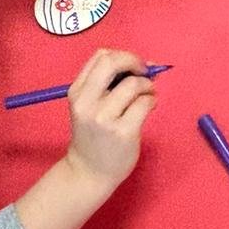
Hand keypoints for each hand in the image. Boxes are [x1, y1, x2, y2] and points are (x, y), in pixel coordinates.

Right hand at [63, 49, 157, 192]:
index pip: (101, 56)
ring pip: (133, 84)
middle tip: (145, 73)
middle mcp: (87, 102)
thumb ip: (110, 84)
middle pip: (113, 62)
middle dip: (135, 62)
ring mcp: (104, 118)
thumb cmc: (93, 136)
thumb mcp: (89, 107)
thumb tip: (147, 64)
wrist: (88, 173)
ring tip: (148, 95)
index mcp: (77, 92)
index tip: (133, 67)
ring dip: (147, 86)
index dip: (123, 56)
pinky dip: (152, 100)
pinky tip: (149, 107)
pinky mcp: (123, 132)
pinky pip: (144, 103)